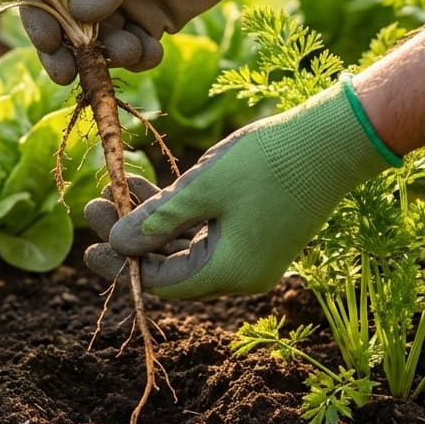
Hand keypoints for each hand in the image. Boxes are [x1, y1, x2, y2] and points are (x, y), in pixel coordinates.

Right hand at [21, 0, 304, 83]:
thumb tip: (79, 14)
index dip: (38, 14)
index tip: (49, 42)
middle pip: (63, 21)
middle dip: (63, 51)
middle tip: (67, 75)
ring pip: (99, 42)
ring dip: (108, 56)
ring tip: (133, 50)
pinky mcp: (151, 19)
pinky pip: (133, 49)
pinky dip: (138, 58)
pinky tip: (154, 51)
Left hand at [82, 79, 399, 299]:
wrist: (334, 140)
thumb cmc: (268, 162)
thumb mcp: (202, 190)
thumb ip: (156, 220)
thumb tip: (117, 245)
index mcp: (229, 272)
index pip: (162, 283)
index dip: (122, 265)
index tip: (90, 244)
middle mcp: (241, 272)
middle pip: (170, 266)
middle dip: (131, 239)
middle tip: (96, 208)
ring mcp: (251, 253)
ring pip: (186, 246)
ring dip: (151, 222)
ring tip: (116, 189)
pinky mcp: (256, 231)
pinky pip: (206, 232)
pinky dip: (178, 214)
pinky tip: (151, 187)